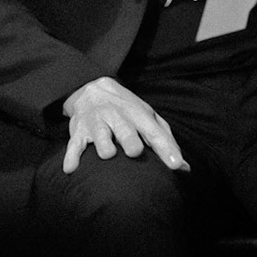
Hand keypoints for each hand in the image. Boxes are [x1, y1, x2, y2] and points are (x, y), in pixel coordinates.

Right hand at [60, 77, 189, 174]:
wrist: (92, 88)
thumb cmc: (127, 110)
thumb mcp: (148, 117)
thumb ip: (166, 141)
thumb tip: (185, 168)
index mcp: (139, 115)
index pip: (156, 133)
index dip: (167, 149)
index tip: (176, 166)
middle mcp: (118, 117)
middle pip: (126, 131)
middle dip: (130, 141)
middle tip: (135, 151)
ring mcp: (97, 124)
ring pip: (101, 136)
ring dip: (104, 147)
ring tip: (107, 154)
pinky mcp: (79, 132)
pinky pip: (74, 145)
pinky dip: (71, 157)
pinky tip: (71, 168)